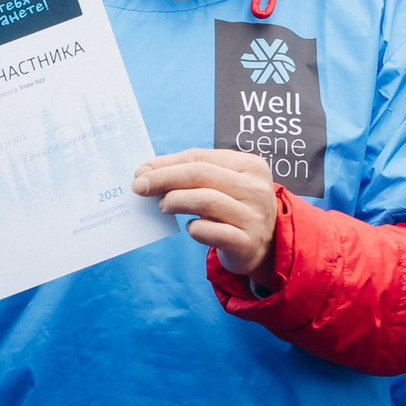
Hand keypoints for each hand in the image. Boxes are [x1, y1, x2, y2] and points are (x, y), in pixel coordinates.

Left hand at [134, 147, 279, 279]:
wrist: (265, 247)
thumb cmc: (234, 209)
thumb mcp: (222, 185)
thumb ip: (191, 174)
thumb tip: (146, 172)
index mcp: (251, 165)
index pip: (200, 158)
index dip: (166, 163)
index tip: (141, 172)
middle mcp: (256, 189)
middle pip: (200, 175)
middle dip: (164, 179)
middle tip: (140, 188)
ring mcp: (254, 217)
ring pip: (205, 200)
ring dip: (175, 201)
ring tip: (163, 206)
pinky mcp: (247, 243)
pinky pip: (211, 232)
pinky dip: (194, 229)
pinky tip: (190, 228)